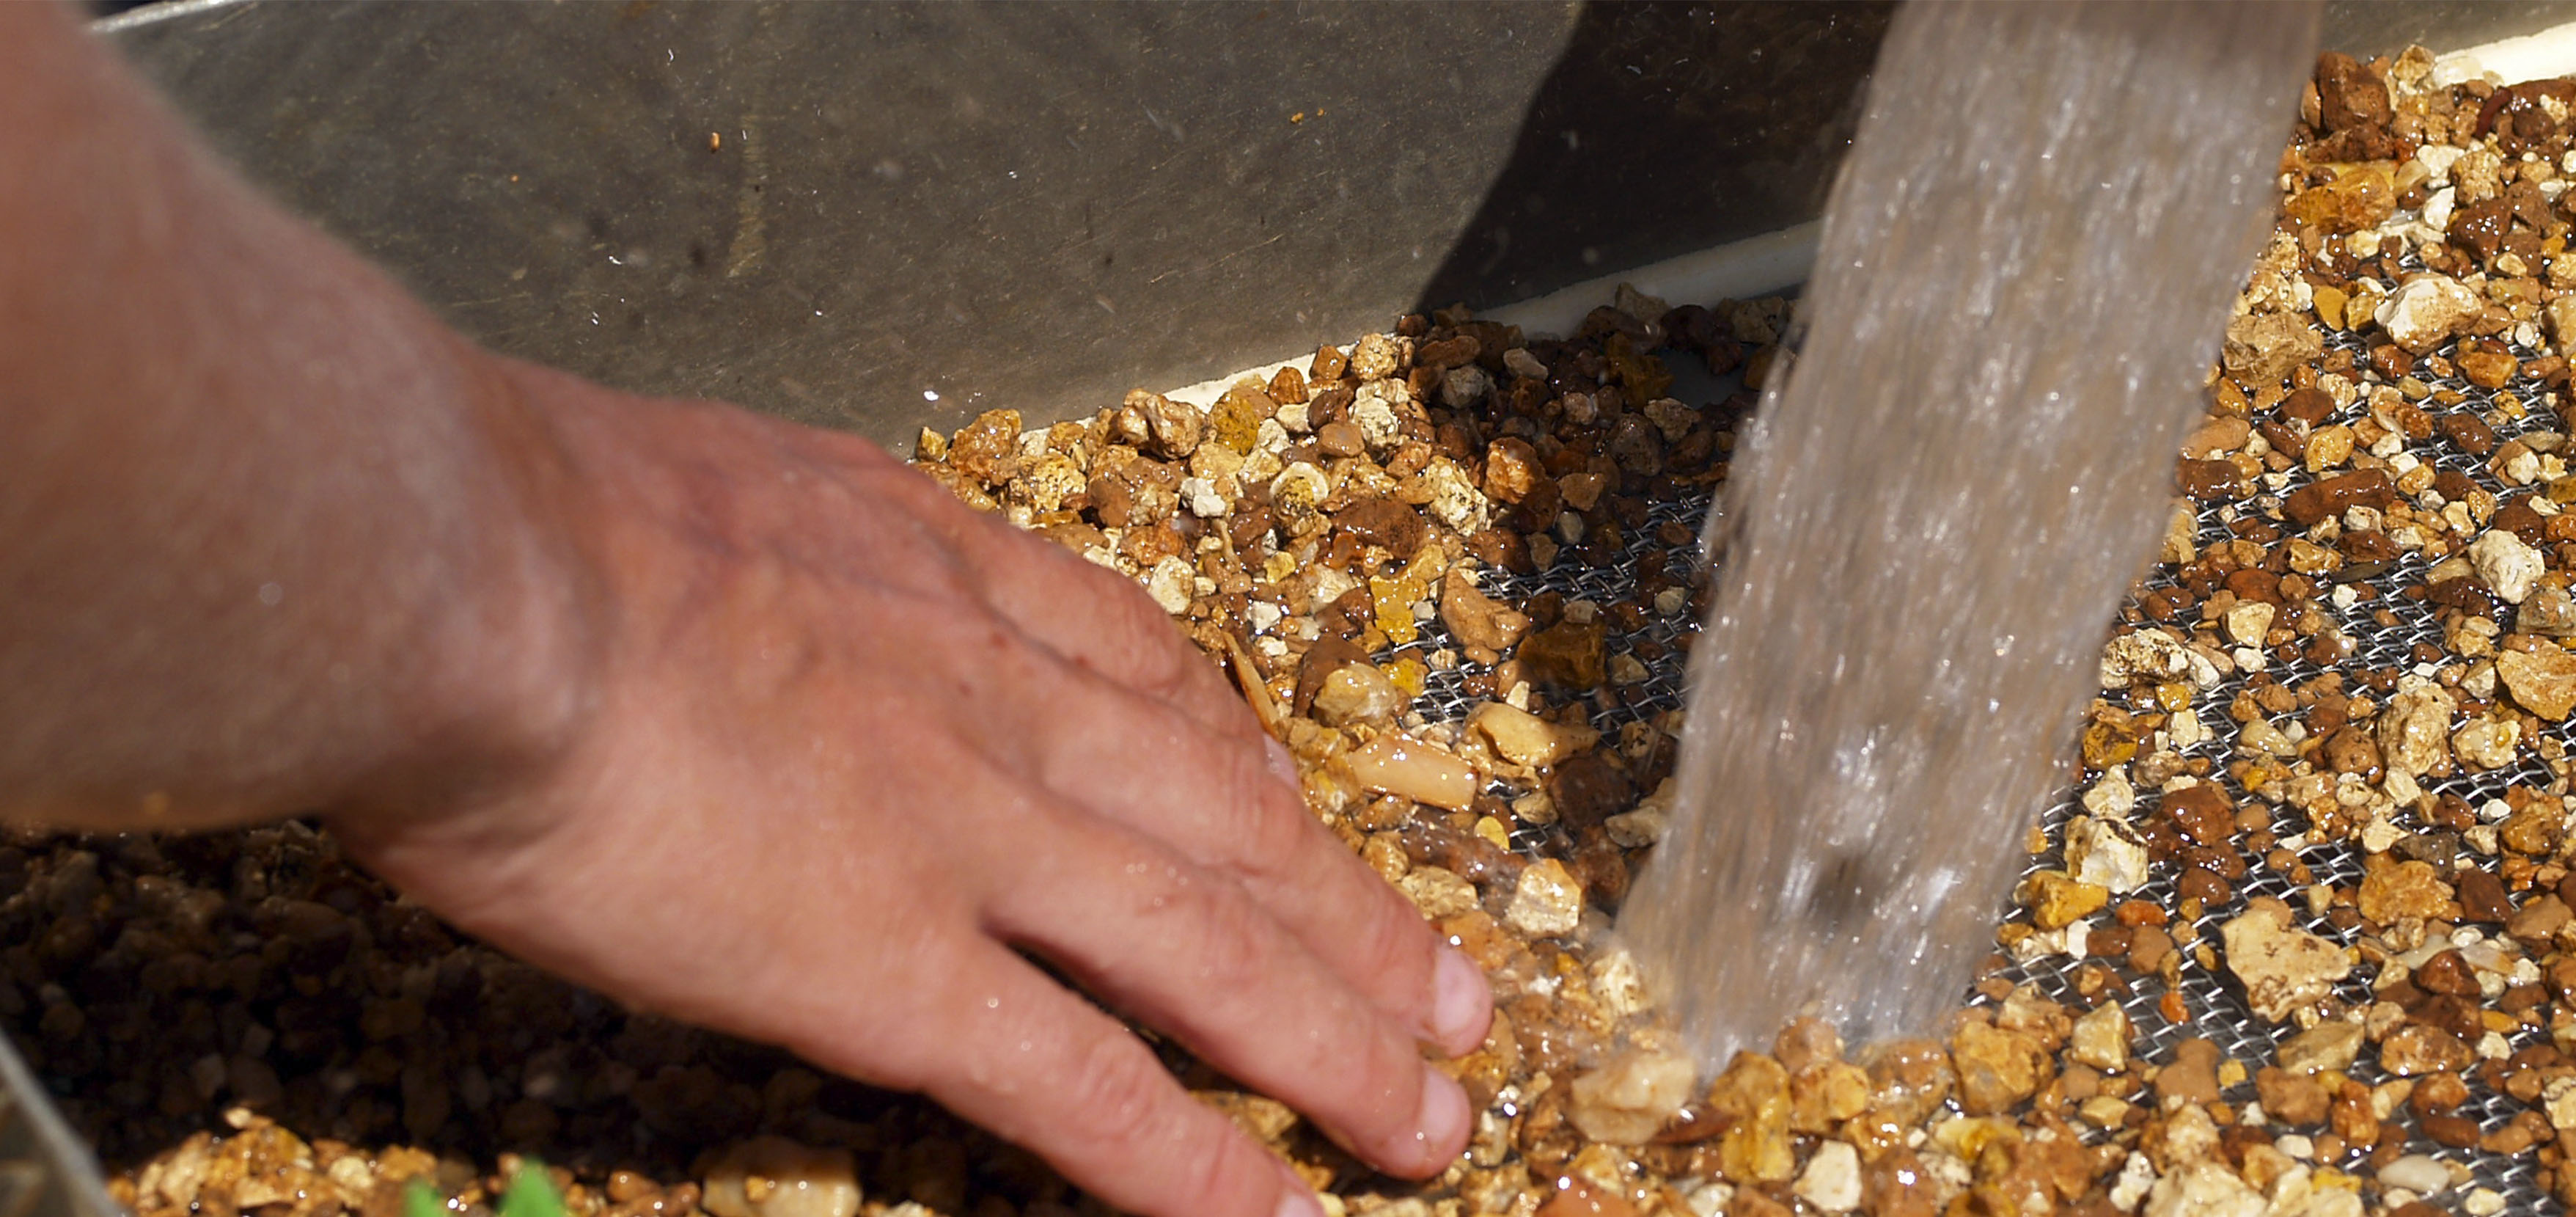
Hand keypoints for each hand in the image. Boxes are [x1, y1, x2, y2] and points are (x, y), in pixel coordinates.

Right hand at [330, 360, 1490, 1216]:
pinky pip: (1087, 1085)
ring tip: (1436, 1119)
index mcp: (952, 574)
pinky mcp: (903, 971)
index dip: (1249, 766)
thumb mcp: (707, 486)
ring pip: (1214, 952)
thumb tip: (755, 589)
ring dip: (1340, 1044)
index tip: (1304, 811)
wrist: (469, 574)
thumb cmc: (528, 517)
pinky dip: (1198, 1165)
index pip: (1153, 679)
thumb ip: (780, 554)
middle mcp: (1005, 703)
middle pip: (1235, 822)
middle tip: (1465, 992)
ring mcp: (974, 839)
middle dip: (1357, 916)